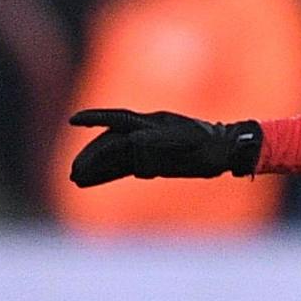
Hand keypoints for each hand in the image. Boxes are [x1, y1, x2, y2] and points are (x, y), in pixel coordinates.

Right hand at [68, 109, 262, 185]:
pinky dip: (108, 175)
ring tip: (76, 180)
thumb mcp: (189, 142)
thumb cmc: (210, 145)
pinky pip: (125, 168)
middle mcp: (145, 133)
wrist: (226, 151)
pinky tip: (93, 181)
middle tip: (74, 172)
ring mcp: (147, 148)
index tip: (73, 120)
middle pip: (111, 143)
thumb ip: (161, 141)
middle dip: (92, 156)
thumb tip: (133, 143)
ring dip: (96, 168)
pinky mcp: (151, 163)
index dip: (95, 118)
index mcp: (152, 123)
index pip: (118, 119)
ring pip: (115, 157)